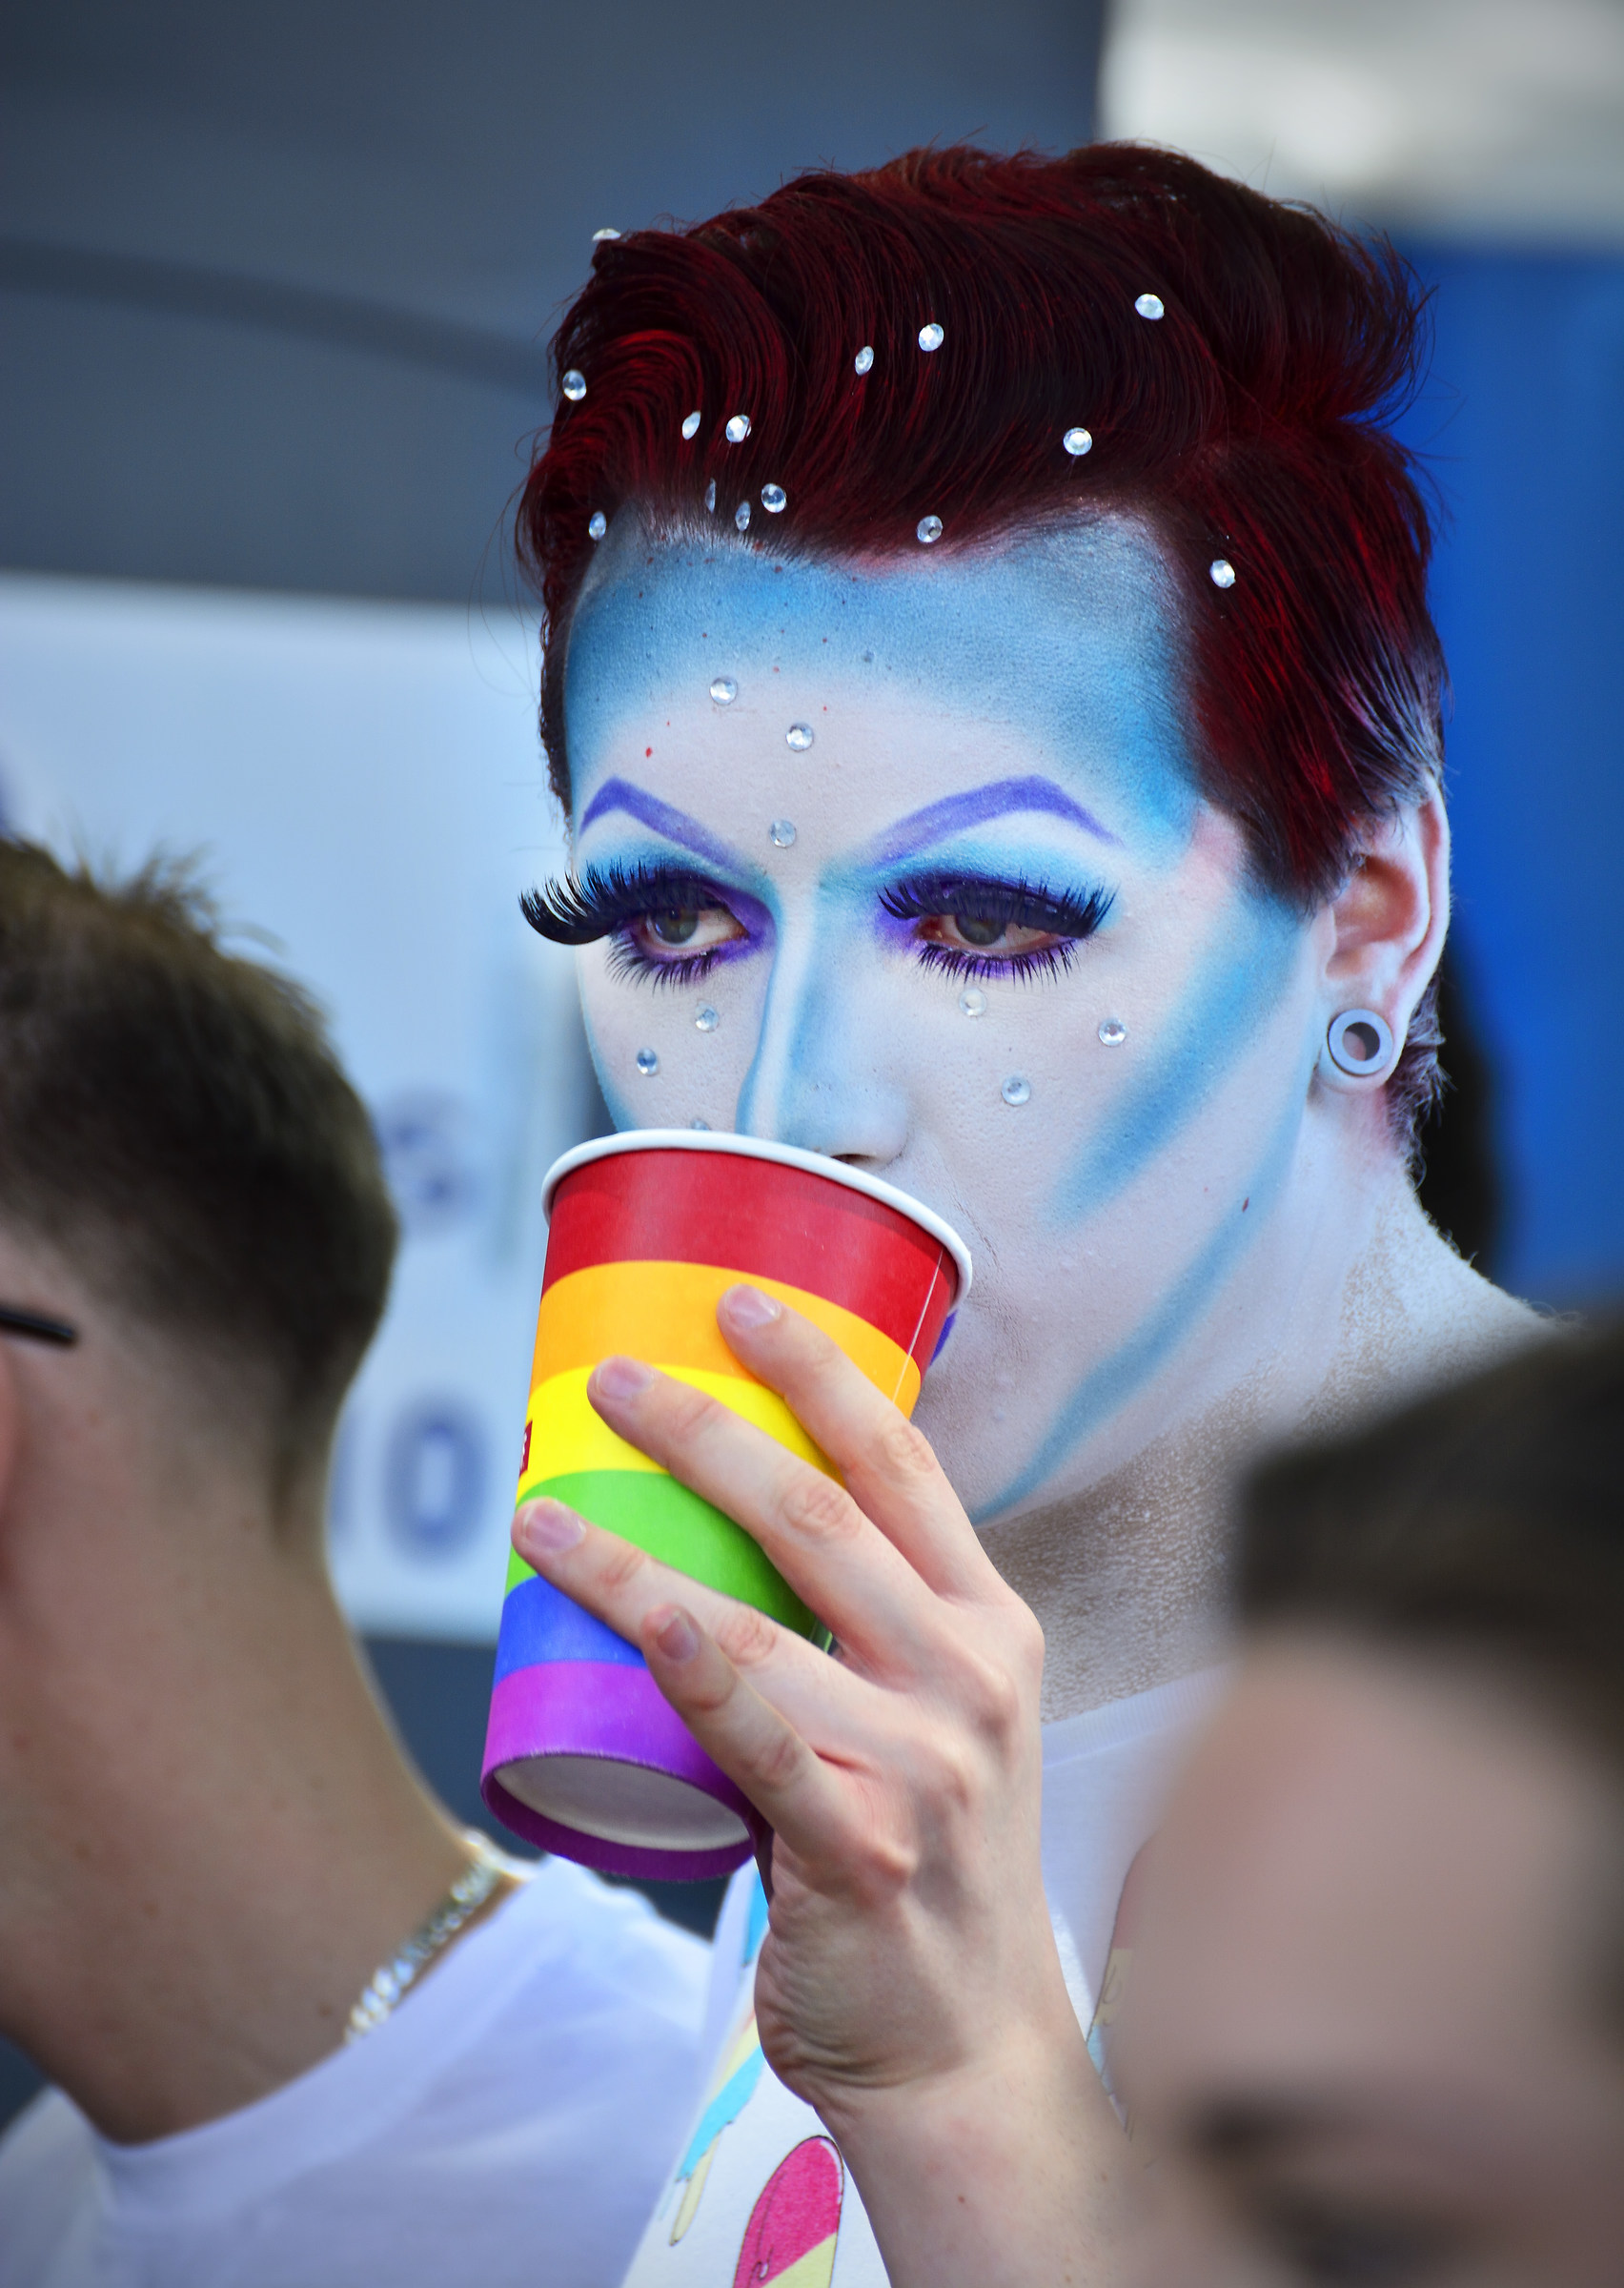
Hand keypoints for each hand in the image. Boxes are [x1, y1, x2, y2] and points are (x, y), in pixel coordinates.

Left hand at [512, 1285, 1127, 2286]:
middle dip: (706, 1427)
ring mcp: (923, 1764)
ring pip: (760, 1617)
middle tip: (608, 1381)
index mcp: (990, 1626)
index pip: (903, 1466)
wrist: (966, 2043)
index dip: (820, 1370)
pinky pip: (760, 1736)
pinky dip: (693, 1661)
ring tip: (541, 1507)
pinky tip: (633, 1609)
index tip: (740, 1302)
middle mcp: (969, 1678)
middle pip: (821, 1513)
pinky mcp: (860, 1849)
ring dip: (635, 1549)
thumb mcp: (939, 1719)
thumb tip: (716, 1544)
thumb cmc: (931, 1863)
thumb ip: (863, 1633)